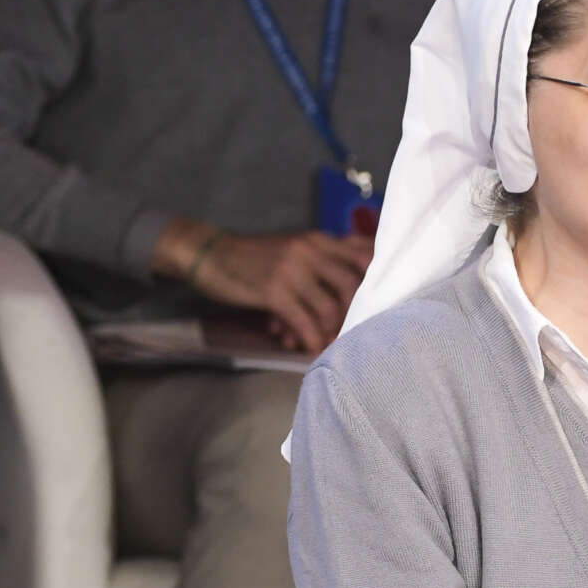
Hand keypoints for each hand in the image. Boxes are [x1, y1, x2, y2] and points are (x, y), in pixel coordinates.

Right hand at [186, 229, 374, 353]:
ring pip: (330, 307)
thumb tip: (353, 285)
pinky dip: (310, 339)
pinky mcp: (273, 290)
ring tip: (325, 344)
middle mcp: (310, 250)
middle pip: (353, 285)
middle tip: (350, 333)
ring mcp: (292, 269)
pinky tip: (308, 348)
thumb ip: (320, 261)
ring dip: (331, 332)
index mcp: (318, 240)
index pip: (363, 255)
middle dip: (354, 315)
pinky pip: (304, 321)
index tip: (376, 304)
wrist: (210, 254)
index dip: (376, 281)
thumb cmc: (253, 257)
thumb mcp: (291, 249)